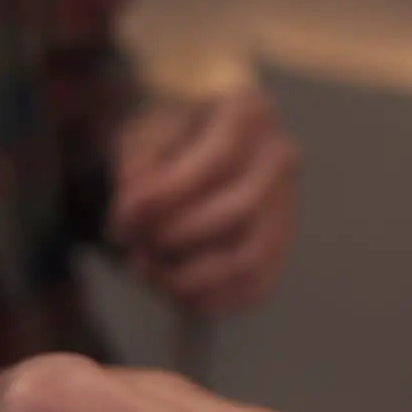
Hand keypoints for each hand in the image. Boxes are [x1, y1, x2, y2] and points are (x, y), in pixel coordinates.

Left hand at [113, 87, 298, 313]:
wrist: (191, 149)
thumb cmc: (164, 137)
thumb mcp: (143, 132)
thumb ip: (139, 166)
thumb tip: (137, 208)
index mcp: (251, 112)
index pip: (220, 157)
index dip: (170, 192)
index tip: (125, 213)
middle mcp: (281, 158)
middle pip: (241, 209)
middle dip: (178, 234)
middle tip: (133, 243)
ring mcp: (286, 207)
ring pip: (250, 258)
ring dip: (190, 276)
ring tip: (147, 270)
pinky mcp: (280, 248)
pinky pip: (255, 288)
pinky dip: (210, 300)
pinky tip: (171, 291)